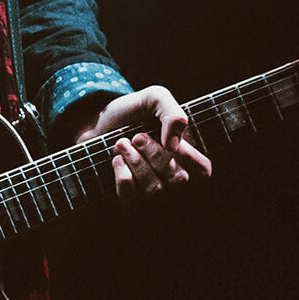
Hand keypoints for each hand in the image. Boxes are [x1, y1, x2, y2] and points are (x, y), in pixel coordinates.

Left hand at [73, 86, 211, 199]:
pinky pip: (131, 196)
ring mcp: (151, 193)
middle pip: (178, 180)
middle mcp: (172, 178)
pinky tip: (116, 160)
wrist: (95, 123)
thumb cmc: (130, 112)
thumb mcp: (154, 98)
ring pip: (154, 189)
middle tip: (137, 137)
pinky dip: (122, 174)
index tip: (167, 140)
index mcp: (185, 156)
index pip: (203, 170)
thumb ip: (172, 113)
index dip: (188, 157)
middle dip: (155, 155)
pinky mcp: (128, 200)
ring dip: (135, 162)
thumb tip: (174, 146)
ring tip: (121, 143)